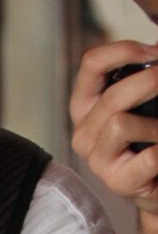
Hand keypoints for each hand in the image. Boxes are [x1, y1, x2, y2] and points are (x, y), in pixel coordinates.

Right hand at [70, 40, 157, 213]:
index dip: (123, 51)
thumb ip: (140, 75)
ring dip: (155, 124)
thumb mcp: (137, 101)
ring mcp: (97, 161)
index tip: (152, 51)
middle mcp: (84, 133)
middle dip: (149, 82)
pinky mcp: (118, 182)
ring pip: (120, 125)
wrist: (156, 183)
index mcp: (85, 107)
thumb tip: (157, 50)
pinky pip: (149, 157)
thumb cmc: (147, 137)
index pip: (91, 65)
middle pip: (111, 98)